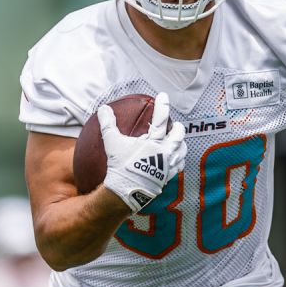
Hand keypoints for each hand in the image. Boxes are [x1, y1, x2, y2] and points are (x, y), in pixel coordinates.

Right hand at [98, 92, 185, 212]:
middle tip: (176, 124)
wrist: (126, 191)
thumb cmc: (120, 165)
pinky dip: (179, 159)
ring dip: (181, 143)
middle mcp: (165, 151)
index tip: (163, 96)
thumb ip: (108, 124)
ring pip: (182, 150)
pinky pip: (179, 165)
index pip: (161, 118)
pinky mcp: (168, 176)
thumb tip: (103, 108)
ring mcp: (168, 165)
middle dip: (178, 127)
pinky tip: (176, 159)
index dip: (163, 105)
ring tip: (178, 140)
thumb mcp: (112, 142)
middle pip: (178, 135)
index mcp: (153, 141)